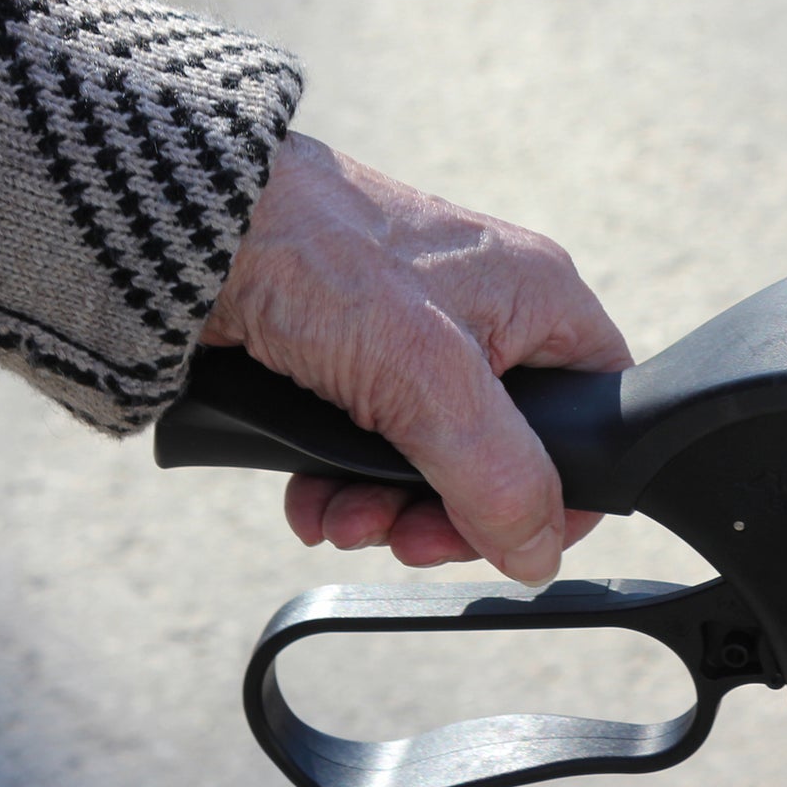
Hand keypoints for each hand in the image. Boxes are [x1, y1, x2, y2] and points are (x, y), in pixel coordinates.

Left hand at [200, 133, 631, 583]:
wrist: (191, 233)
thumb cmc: (318, 262)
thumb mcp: (429, 381)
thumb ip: (499, 476)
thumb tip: (536, 552)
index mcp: (538, 302)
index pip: (595, 418)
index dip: (559, 495)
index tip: (502, 538)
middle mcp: (487, 320)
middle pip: (505, 460)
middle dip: (447, 515)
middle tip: (401, 538)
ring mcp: (413, 342)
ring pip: (429, 465)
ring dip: (382, 510)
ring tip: (338, 517)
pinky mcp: (346, 363)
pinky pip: (365, 451)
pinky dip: (337, 488)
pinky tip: (307, 501)